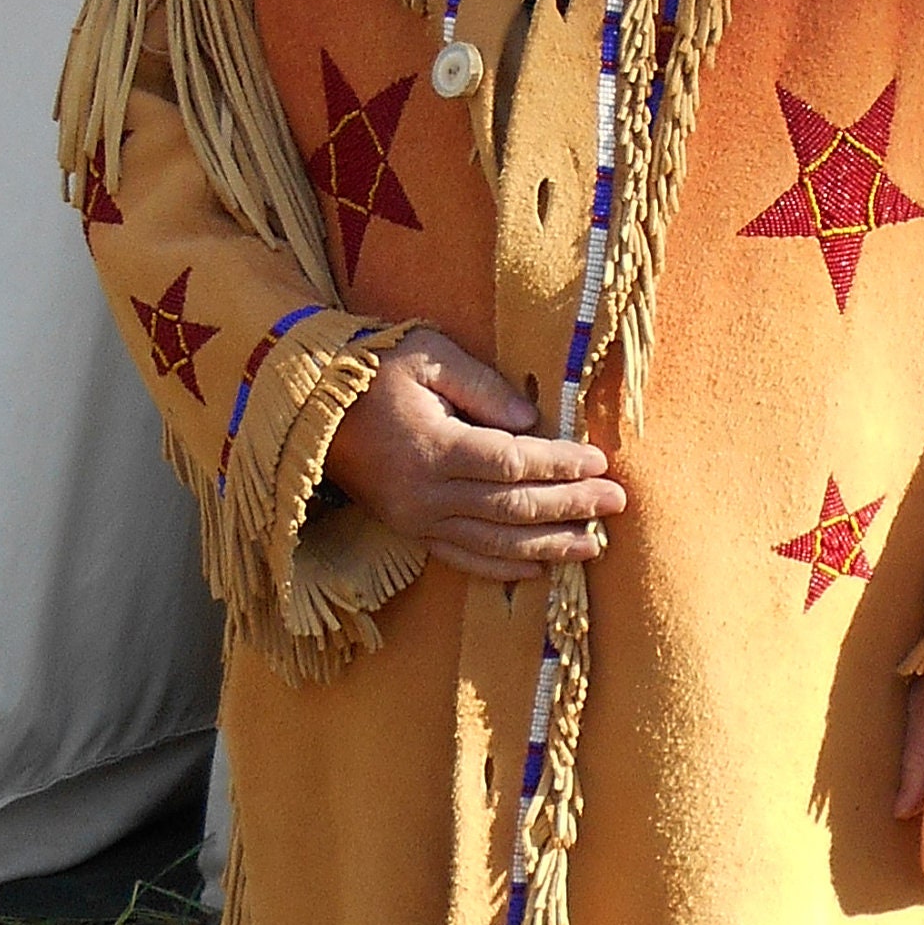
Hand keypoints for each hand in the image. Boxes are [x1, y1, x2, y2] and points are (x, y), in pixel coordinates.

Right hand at [323, 330, 624, 583]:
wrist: (308, 403)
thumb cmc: (373, 367)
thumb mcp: (429, 355)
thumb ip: (483, 385)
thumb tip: (531, 421)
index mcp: (434, 446)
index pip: (513, 463)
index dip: (560, 466)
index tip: (599, 462)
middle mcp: (425, 493)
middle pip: (511, 508)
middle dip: (569, 507)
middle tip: (616, 504)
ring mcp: (414, 518)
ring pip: (492, 543)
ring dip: (547, 546)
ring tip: (593, 546)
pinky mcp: (407, 530)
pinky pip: (460, 558)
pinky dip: (500, 568)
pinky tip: (537, 569)